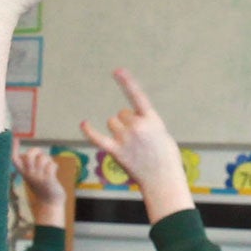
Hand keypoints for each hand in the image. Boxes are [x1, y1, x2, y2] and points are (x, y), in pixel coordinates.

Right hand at [12, 136, 66, 228]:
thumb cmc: (42, 187)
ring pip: (43, 159)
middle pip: (29, 155)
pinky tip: (55, 170)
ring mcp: (38, 177)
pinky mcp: (48, 180)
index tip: (15, 138)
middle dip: (36, 150)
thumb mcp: (31, 176)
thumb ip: (29, 165)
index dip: (14, 148)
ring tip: (50, 167)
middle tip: (41, 155)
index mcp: (23, 173)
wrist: (50, 203)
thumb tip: (29, 153)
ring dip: (49, 160)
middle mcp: (29, 174)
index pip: (15, 159)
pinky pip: (51, 165)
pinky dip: (55, 165)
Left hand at [80, 68, 192, 223]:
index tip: (117, 70)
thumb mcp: (162, 134)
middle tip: (138, 139)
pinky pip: (98, 138)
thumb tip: (128, 122)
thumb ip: (146, 124)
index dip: (127, 82)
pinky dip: (89, 131)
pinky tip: (84, 123)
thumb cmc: (166, 158)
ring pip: (112, 123)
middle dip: (127, 122)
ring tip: (130, 145)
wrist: (163, 179)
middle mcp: (137, 127)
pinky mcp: (115, 151)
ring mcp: (125, 139)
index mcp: (152, 120)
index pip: (137, 96)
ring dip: (117, 130)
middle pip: (122, 114)